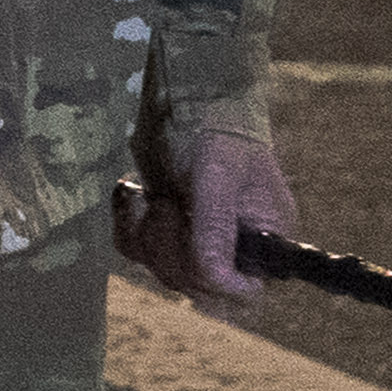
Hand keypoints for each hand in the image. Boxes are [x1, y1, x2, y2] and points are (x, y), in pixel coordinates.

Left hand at [119, 127, 293, 304]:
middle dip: (172, 250)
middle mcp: (234, 246)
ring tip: (155, 196)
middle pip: (198, 287)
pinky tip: (135, 195)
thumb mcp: (217, 175)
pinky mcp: (163, 227)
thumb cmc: (213, 128)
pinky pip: (137, 250)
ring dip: (147, 233)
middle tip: (171, 207)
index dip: (216, 285)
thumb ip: (216, 228)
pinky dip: (128, 224)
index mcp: (263, 239)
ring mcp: (196, 238)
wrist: (184, 96)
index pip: (245, 293)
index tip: (198, 254)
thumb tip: (218, 279)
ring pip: (162, 269)